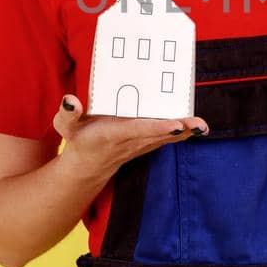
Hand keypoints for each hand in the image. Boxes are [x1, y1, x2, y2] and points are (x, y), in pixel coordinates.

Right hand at [51, 93, 208, 178]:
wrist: (87, 167)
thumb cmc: (78, 140)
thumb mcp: (65, 127)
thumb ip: (67, 114)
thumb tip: (71, 100)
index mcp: (112, 133)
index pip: (137, 129)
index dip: (156, 127)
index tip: (174, 125)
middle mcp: (130, 141)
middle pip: (158, 134)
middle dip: (178, 129)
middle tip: (198, 123)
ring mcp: (140, 144)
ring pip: (166, 138)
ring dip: (185, 131)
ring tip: (202, 124)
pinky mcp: (147, 144)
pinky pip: (167, 138)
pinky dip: (182, 132)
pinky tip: (198, 126)